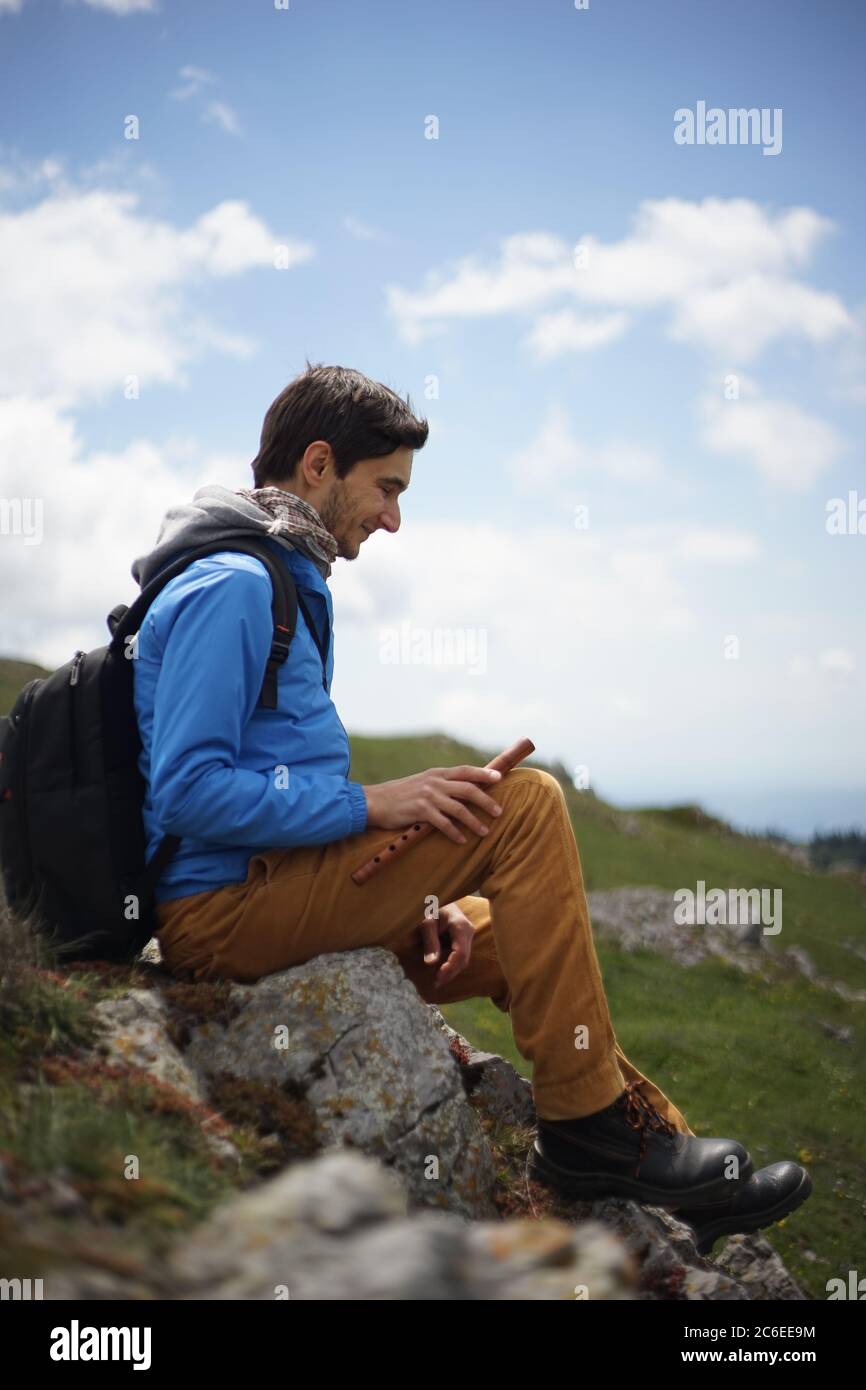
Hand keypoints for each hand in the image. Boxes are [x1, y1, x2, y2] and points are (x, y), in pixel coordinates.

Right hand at [362, 764, 502, 844]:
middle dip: (486, 800)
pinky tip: (462, 840)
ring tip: (484, 831)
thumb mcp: (422, 782)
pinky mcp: (420, 811)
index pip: (465, 770)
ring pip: (459, 808)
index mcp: (437, 773)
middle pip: (468, 789)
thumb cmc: (400, 795)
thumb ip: (441, 784)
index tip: (500, 777)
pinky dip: (455, 833)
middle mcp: (435, 782)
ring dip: (474, 821)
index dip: (483, 773)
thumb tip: (463, 790)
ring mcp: (428, 796)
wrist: (375, 802)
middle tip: (499, 812)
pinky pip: (444, 823)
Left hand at [418, 902, 473, 990]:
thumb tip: (431, 963)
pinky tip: (443, 972)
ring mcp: (468, 934)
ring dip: (452, 971)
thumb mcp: (425, 922)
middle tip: (436, 984)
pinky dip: (453, 965)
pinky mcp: (464, 938)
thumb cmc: (429, 906)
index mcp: (460, 925)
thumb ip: (430, 942)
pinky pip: (461, 954)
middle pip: (464, 958)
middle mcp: (468, 930)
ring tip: (438, 981)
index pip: (461, 953)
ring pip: (464, 958)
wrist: (434, 896)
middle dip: (451, 973)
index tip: (438, 978)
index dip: (451, 968)